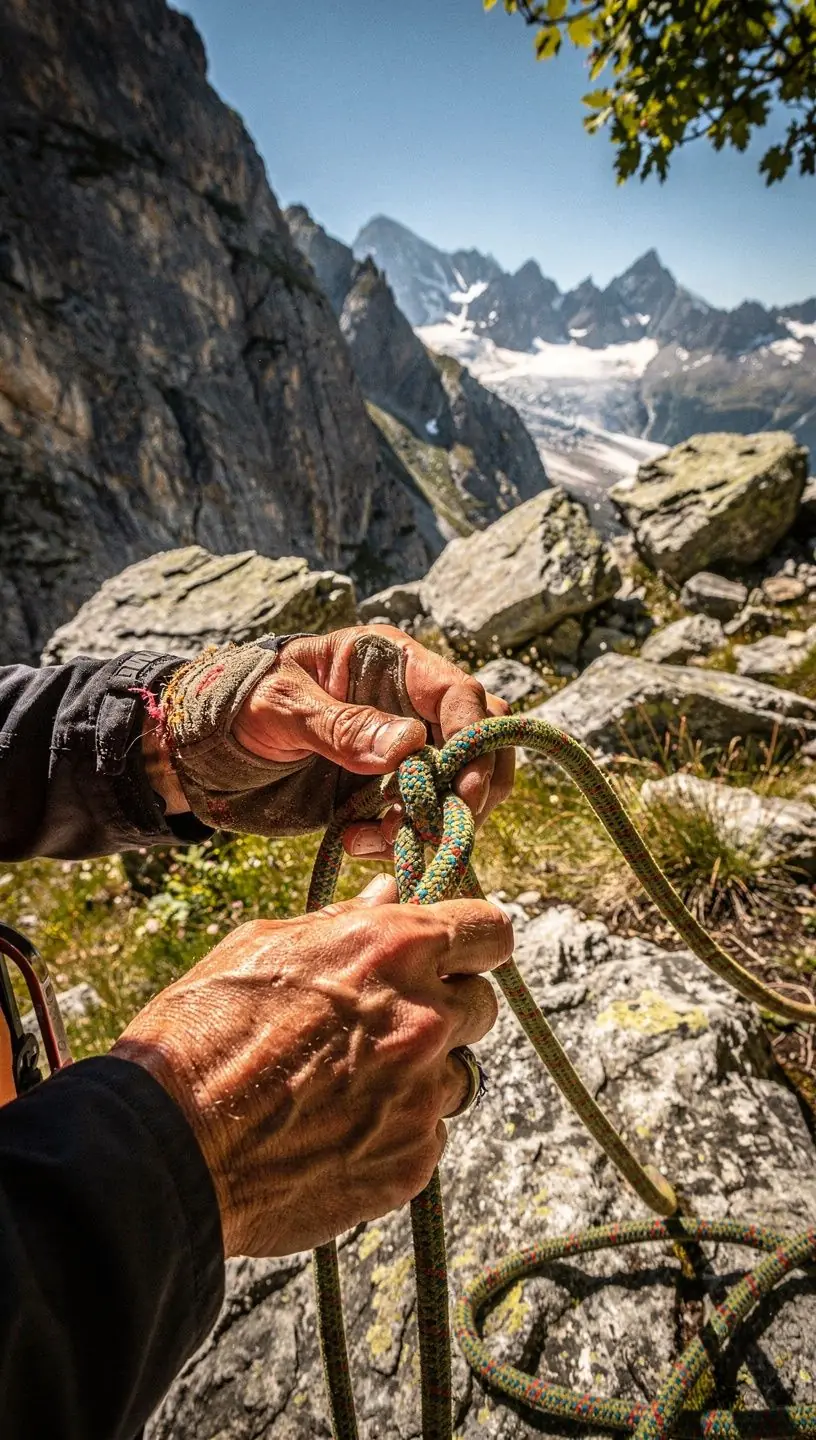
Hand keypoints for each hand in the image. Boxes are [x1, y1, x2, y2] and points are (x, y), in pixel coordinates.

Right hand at [111, 873, 511, 1257]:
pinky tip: (335, 1131)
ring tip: (347, 1086)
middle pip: (482, 1005)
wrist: (170, 1144)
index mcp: (394, 950)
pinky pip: (428, 1135)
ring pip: (457, 1075)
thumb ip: (344, 924)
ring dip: (421, 1075)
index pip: (490, 930)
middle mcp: (424, 1018)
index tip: (460, 954)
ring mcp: (423, 1095)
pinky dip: (395, 1131)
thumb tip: (389, 897)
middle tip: (385, 1025)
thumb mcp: (263, 947)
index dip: (475, 941)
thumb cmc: (203, 1030)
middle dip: (446, 1009)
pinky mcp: (412, 1161)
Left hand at [231, 626, 514, 856]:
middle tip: (433, 828)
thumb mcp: (281, 706)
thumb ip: (342, 726)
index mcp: (391, 662)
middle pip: (481, 743)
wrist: (205, 746)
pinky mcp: (390, 790)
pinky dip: (402, 839)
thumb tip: (411, 746)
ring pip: (458, 788)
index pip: (460, 694)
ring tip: (374, 839)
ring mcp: (405, 750)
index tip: (462, 789)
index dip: (474, 740)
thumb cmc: (236, 704)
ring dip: (432, 822)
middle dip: (468, 790)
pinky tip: (356, 843)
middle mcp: (410, 704)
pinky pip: (420, 818)